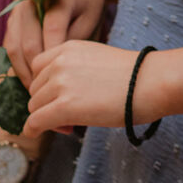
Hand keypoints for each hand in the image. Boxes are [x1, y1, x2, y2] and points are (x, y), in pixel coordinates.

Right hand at [2, 0, 115, 84]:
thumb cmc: (87, 5)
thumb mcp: (90, 21)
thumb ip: (74, 42)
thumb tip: (57, 71)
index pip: (52, 31)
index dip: (54, 59)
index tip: (60, 82)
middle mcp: (32, 2)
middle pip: (27, 42)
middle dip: (35, 72)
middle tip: (46, 93)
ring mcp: (18, 11)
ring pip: (13, 47)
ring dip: (23, 72)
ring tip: (36, 91)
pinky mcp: (12, 22)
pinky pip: (9, 47)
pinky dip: (17, 66)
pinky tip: (29, 80)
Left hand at [24, 40, 143, 132]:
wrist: (149, 83)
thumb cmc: (133, 75)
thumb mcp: (96, 59)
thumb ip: (74, 70)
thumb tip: (60, 94)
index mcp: (67, 48)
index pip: (38, 68)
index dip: (45, 86)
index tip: (60, 98)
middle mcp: (59, 62)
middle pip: (35, 89)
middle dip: (47, 104)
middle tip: (68, 117)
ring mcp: (60, 84)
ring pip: (34, 107)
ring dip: (46, 118)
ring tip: (69, 124)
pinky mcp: (64, 106)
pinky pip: (35, 122)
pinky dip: (32, 130)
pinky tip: (36, 133)